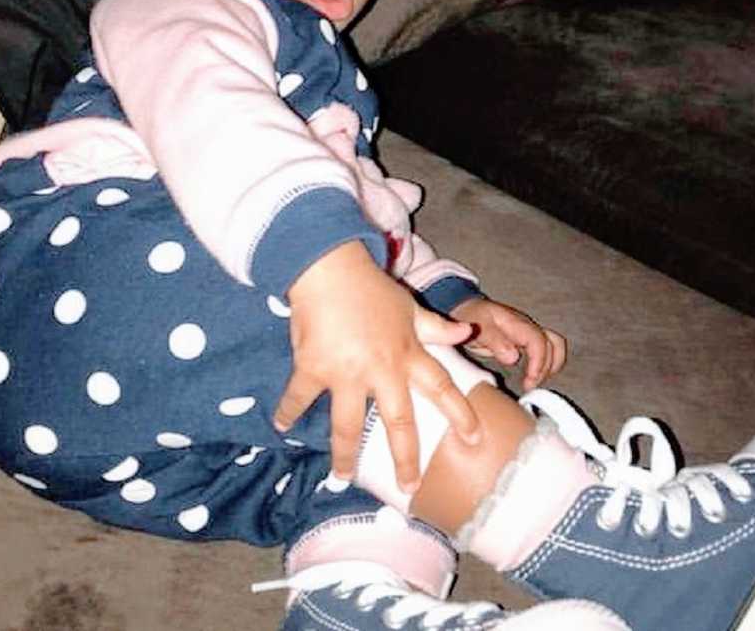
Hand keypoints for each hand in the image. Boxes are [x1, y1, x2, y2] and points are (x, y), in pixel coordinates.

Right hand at [275, 241, 480, 494]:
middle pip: (399, 421)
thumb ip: (436, 327)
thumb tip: (467, 333)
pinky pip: (299, 398)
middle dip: (406, 457)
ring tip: (342, 477)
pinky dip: (287, 412)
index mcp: (407, 353)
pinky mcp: (314, 369)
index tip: (474, 439)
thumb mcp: (408, 306)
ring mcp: (347, 373)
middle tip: (410, 486)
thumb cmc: (370, 287)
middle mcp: (382, 369)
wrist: (329, 269)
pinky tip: (280, 426)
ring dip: (345, 455)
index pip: (441, 387)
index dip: (459, 414)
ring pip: (348, 425)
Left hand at [451, 297, 566, 390]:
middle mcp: (526, 326)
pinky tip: (532, 376)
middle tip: (530, 385)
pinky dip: (544, 364)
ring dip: (550, 365)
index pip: (538, 341)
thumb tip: (513, 358)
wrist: (465, 308)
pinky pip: (544, 350)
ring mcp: (527, 331)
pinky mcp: (525, 339)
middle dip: (546, 367)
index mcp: (516, 322)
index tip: (530, 380)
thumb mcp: (477, 326)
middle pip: (553, 344)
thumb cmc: (471, 315)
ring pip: (553, 345)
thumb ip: (494, 340)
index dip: (539, 362)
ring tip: (534, 382)